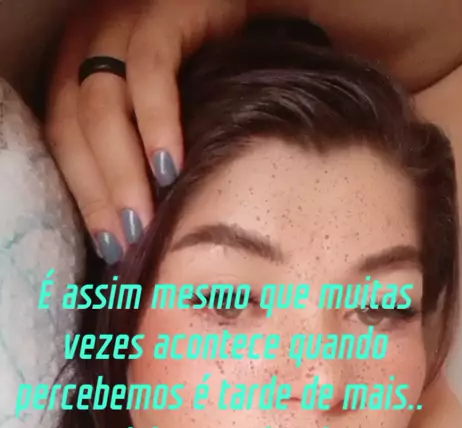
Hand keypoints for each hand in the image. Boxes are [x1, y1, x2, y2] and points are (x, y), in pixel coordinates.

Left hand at [45, 0, 247, 263]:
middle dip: (100, 193)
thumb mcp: (175, 120)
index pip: (65, 139)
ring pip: (99, 104)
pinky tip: (170, 165)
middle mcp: (94, 42)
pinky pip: (150, 67)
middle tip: (129, 242)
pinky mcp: (168, 10)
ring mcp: (126, 23)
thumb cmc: (223, 77)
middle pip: (74, 126)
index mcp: (85, 70)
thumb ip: (152, 159)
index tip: (111, 246)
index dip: (85, 196)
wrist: (271, 14)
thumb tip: (144, 230)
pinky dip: (156, 120)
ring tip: (145, 220)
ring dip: (121, 171)